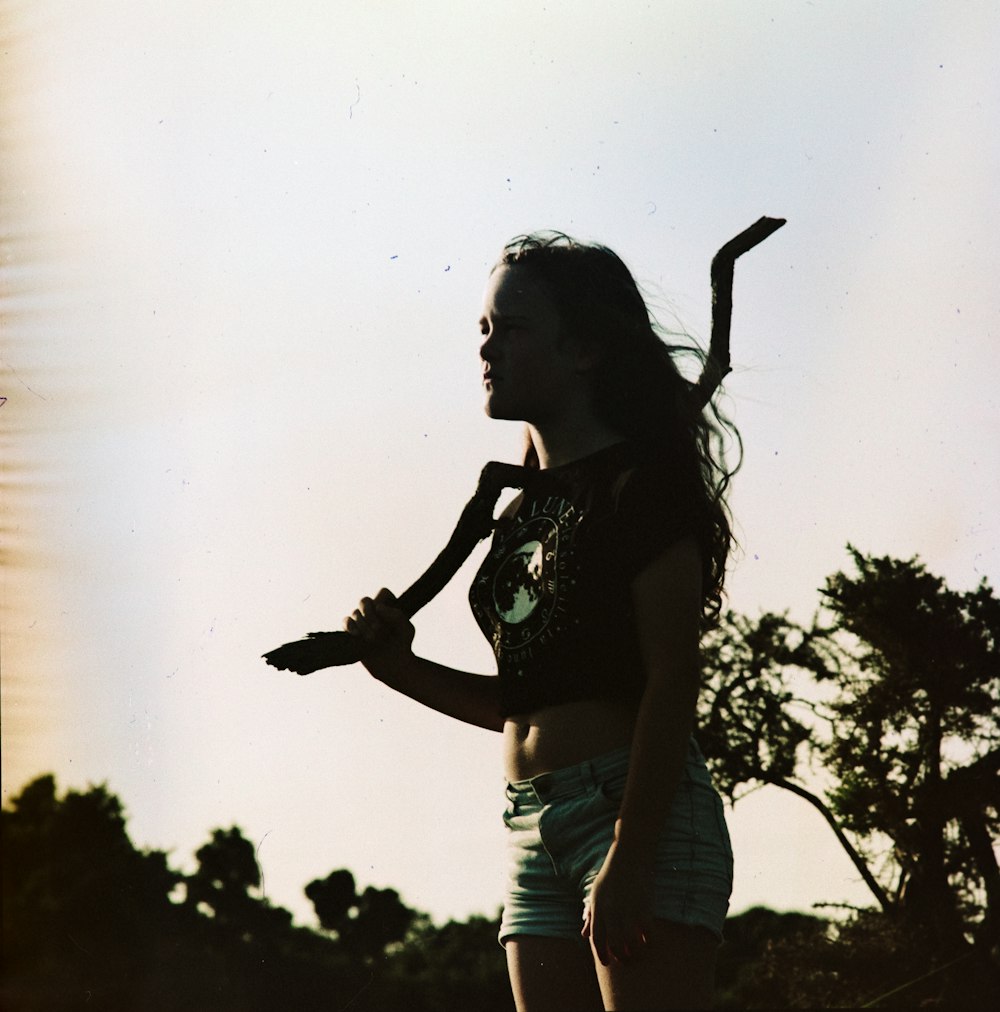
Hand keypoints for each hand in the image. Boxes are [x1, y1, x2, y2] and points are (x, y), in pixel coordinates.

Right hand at [342, 588, 415, 680]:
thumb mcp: (406, 630)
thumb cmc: (402, 645)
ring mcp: (362, 621)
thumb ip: (397, 616)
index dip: (382, 600)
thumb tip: (378, 607)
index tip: (387, 615)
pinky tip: (357, 634)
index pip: (383, 593)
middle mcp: (374, 611)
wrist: (393, 665)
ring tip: (373, 639)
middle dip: (369, 614)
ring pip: (355, 613)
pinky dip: (350, 626)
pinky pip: (346, 621)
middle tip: (379, 630)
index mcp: (389, 607)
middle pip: (364, 601)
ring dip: (363, 625)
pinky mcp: (353, 632)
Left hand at [581, 840, 654, 964]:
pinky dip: (648, 942)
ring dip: (635, 953)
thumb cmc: (611, 874)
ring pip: (631, 942)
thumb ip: (591, 915)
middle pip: (614, 943)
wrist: (630, 855)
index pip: (597, 938)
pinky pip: (647, 933)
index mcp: (598, 906)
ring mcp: (628, 909)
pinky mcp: (644, 906)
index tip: (607, 963)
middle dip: (620, 957)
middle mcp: (611, 910)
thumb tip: (584, 936)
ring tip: (638, 955)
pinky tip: (648, 942)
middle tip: (626, 961)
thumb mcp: (596, 892)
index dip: (601, 954)